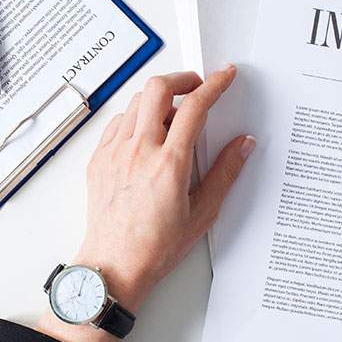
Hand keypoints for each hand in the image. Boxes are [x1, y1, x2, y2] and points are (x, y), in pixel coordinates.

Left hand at [37, 65, 253, 341]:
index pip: (195, 107)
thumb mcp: (203, 213)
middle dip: (182, 78)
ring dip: (158, 98)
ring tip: (173, 116)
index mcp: (170, 163)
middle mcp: (139, 151)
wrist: (114, 265)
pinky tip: (146, 134)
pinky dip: (135, 118)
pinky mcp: (98, 159)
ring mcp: (114, 153)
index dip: (215, 84)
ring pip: (135, 102)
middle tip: (197, 87)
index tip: (225, 75)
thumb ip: (225, 173)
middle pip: (158, 88)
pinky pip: (117, 123)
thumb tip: (244, 144)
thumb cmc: (156, 247)